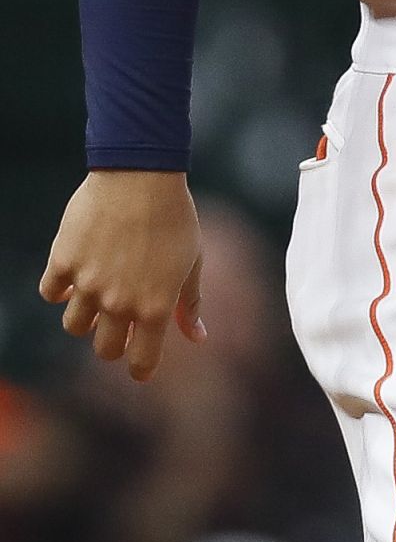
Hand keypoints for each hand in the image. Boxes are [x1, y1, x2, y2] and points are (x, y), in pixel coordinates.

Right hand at [39, 172, 205, 381]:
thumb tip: (198, 338)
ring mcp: (88, 284)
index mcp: (155, 306)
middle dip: (112, 342)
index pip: (141, 362)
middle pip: (104, 350)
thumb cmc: (174, 216)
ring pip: (74, 326)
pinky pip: (51, 293)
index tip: (139, 364)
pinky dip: (59, 288)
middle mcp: (119, 302)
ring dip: (85, 316)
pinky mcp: (63, 261)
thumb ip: (190, 303)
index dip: (140, 368)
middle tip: (118, 320)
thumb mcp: (192, 260)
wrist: (141, 173)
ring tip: (98, 290)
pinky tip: (75, 270)